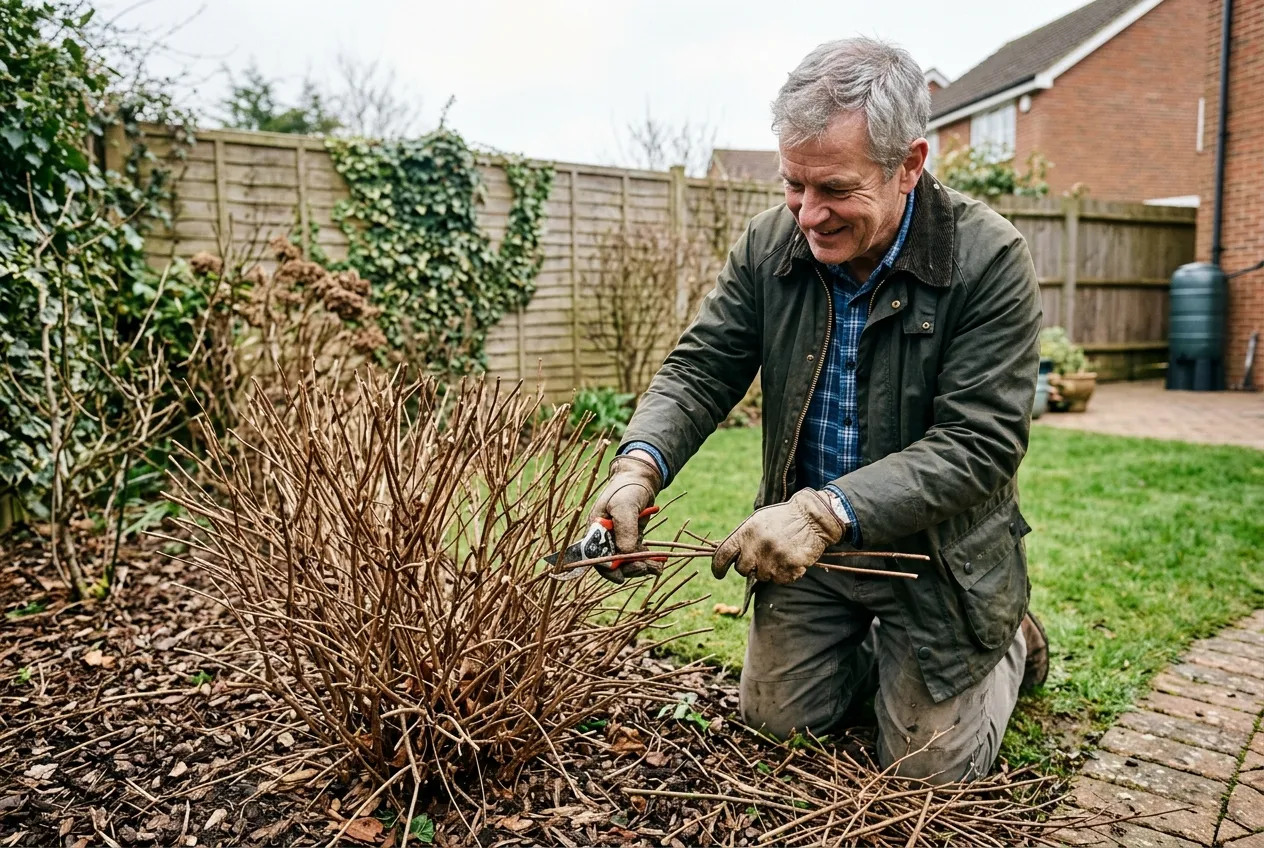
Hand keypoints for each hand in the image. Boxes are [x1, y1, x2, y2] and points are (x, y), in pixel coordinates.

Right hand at [588, 453, 661, 581]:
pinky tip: (658, 564)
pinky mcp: (631, 540)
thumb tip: (626, 554)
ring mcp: (618, 540)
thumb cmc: (626, 489)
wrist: (640, 479)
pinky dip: (647, 561)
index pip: (595, 556)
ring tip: (655, 567)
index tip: (620, 576)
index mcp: (594, 531)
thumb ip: (624, 529)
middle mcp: (604, 539)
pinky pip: (636, 556)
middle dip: (628, 569)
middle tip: (644, 568)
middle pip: (612, 563)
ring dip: (640, 567)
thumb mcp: (624, 506)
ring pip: (626, 562)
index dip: (606, 569)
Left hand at [711, 489, 844, 583]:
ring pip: (762, 576)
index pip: (722, 554)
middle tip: (762, 556)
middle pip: (742, 570)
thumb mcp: (758, 521)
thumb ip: (742, 538)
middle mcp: (758, 546)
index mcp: (747, 532)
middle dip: (750, 566)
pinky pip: (779, 580)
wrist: (813, 518)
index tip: (718, 574)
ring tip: (780, 553)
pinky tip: (790, 559)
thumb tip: (726, 556)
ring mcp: (774, 559)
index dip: (717, 567)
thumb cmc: (783, 519)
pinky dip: (784, 574)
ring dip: (768, 570)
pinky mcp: (789, 568)